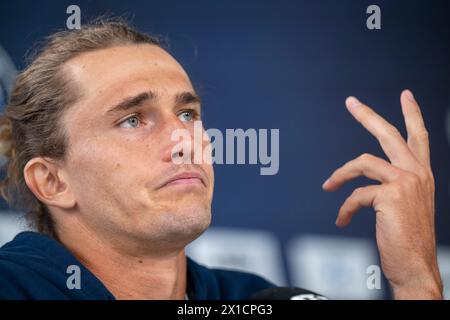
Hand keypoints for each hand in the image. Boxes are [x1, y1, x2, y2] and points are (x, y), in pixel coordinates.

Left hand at [322, 90, 442, 298]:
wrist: (416, 267)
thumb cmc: (408, 240)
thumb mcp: (407, 207)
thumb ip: (394, 187)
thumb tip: (366, 179)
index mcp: (422, 175)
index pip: (419, 137)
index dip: (413, 114)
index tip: (406, 95)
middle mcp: (418, 174)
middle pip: (389, 134)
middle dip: (368, 115)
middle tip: (350, 102)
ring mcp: (406, 182)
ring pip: (362, 162)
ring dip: (339, 175)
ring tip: (328, 187)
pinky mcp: (391, 195)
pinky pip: (356, 194)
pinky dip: (345, 207)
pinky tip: (342, 219)